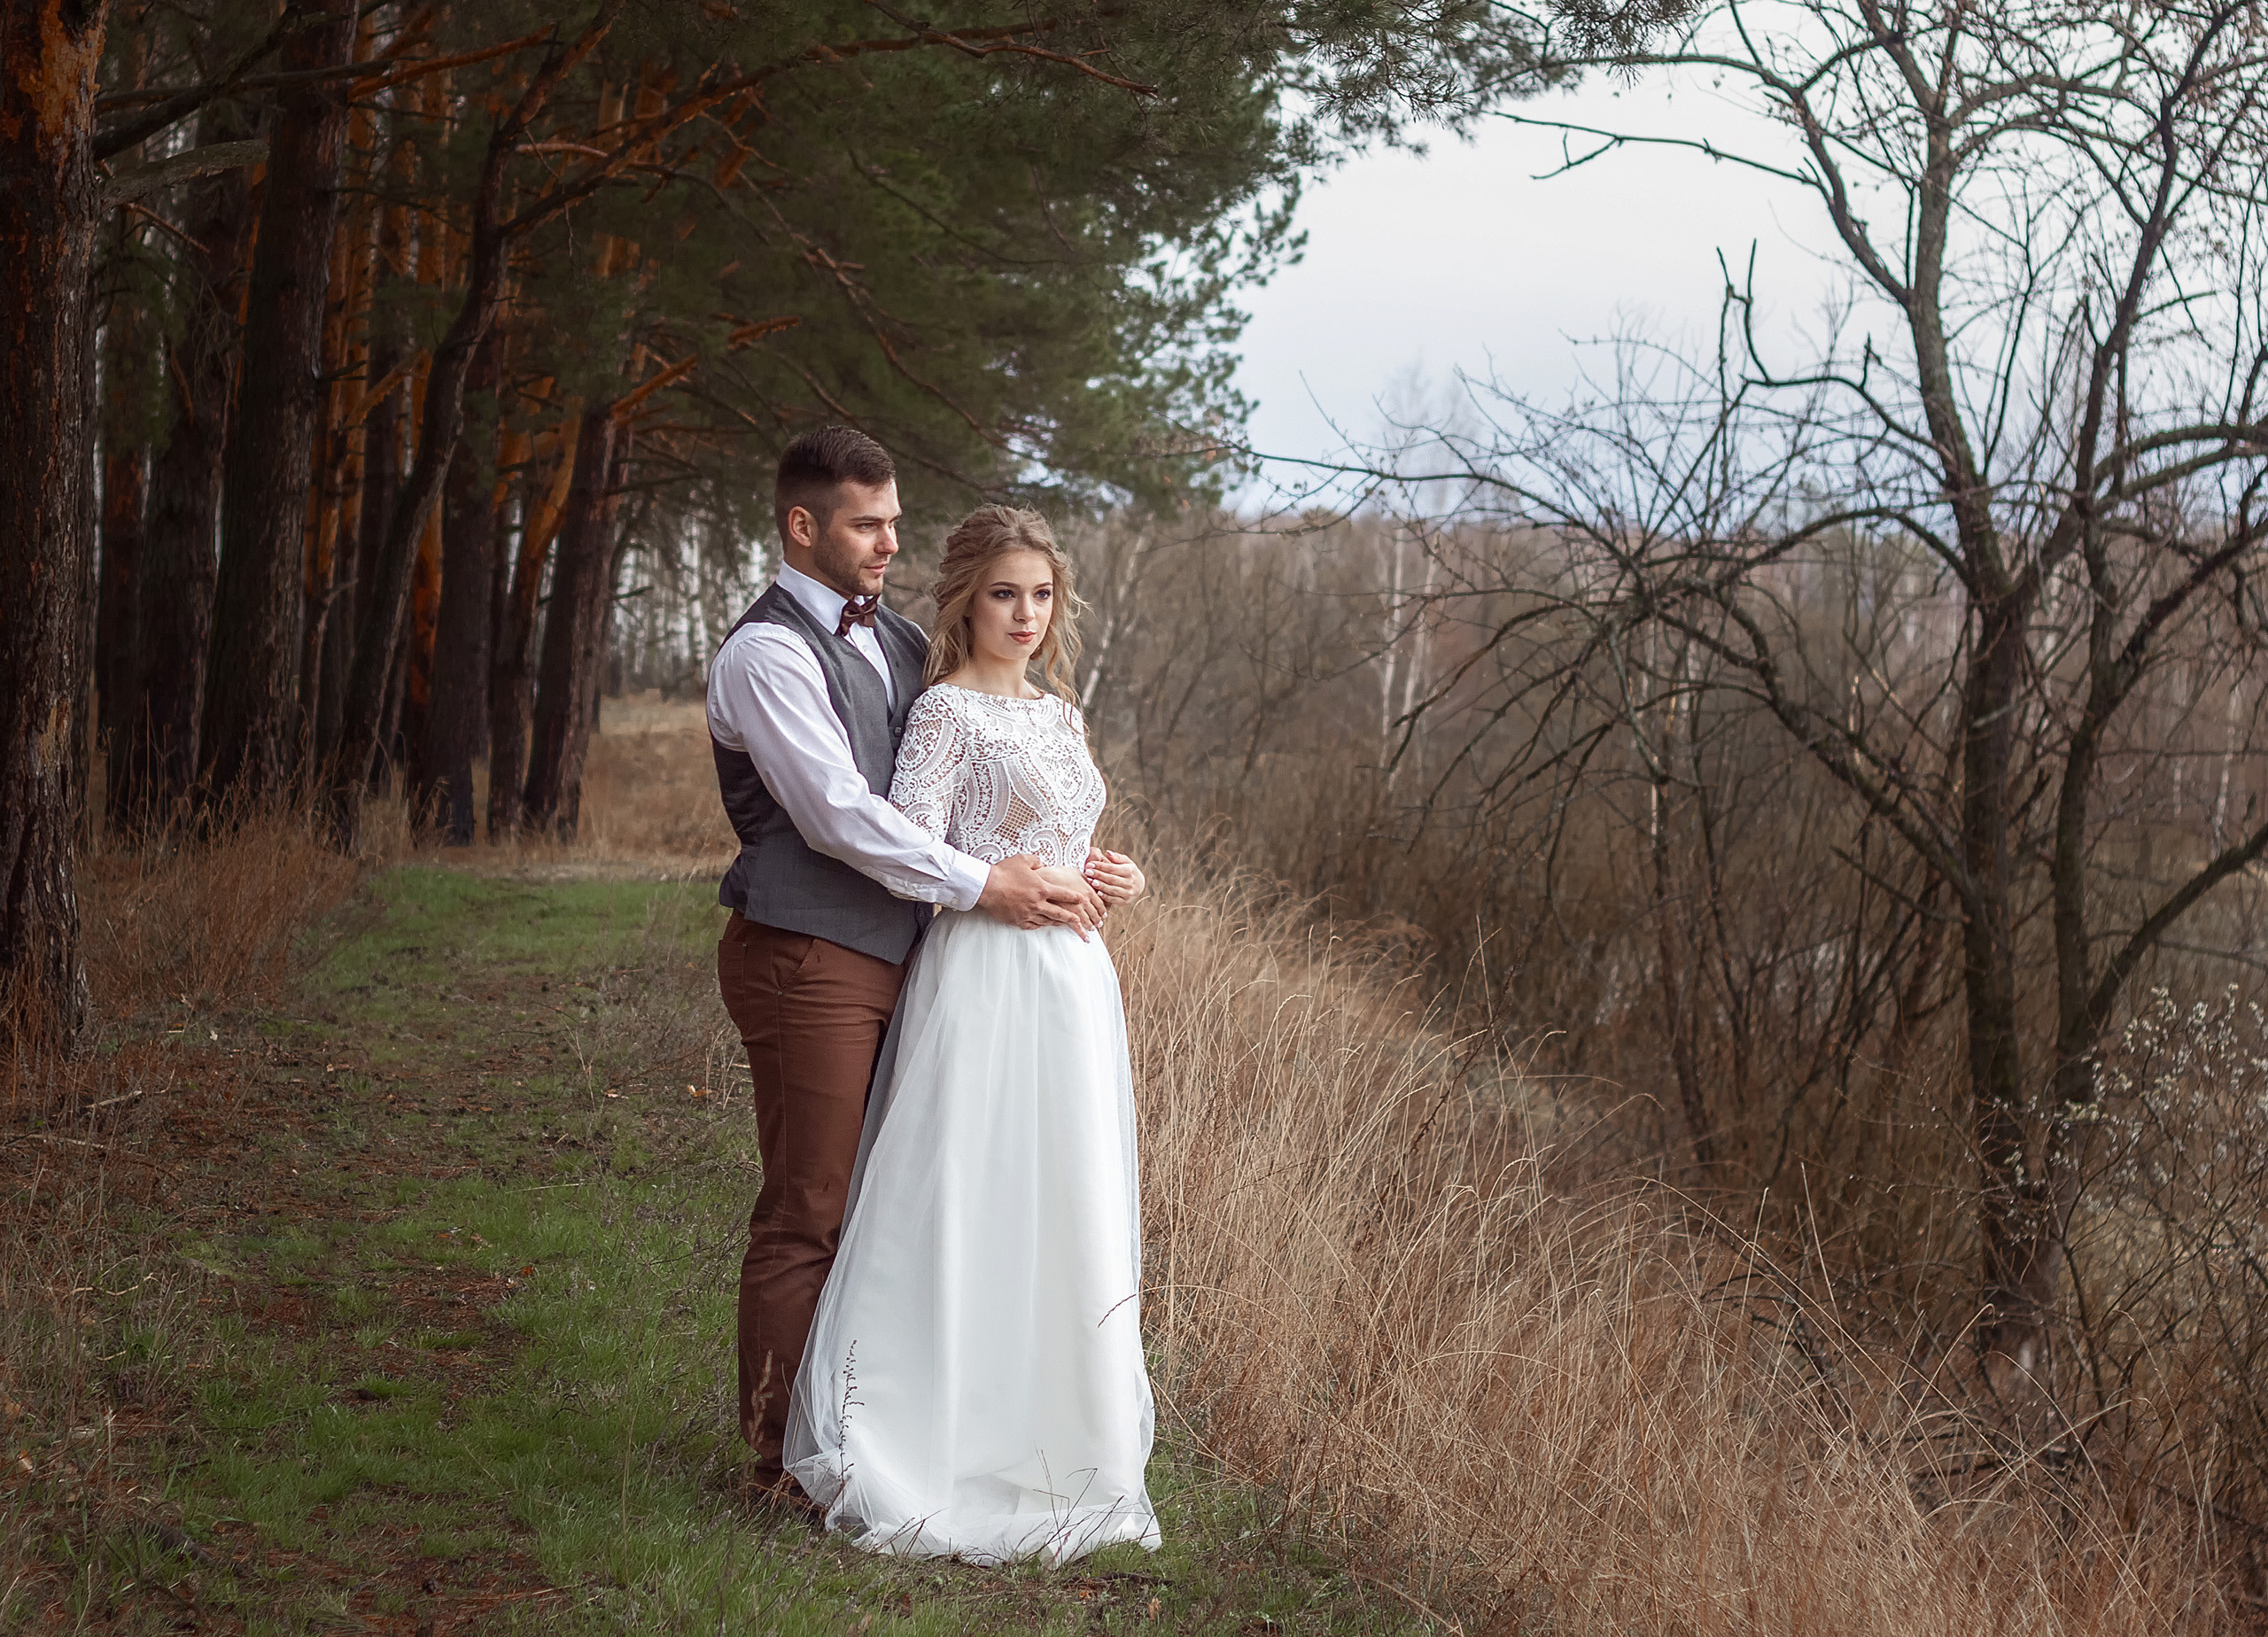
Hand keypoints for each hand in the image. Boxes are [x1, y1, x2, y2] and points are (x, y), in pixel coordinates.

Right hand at [975, 855, 1103, 936]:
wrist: (986, 887)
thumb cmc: (1004, 871)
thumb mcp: (1023, 859)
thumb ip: (1036, 861)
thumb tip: (1042, 864)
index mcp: (1042, 888)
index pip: (1064, 894)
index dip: (1075, 897)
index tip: (1083, 900)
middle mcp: (1038, 903)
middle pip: (1060, 913)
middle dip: (1073, 918)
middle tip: (1082, 923)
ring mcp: (1028, 914)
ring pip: (1048, 921)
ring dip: (1058, 923)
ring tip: (1066, 925)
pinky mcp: (1018, 921)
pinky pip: (1034, 926)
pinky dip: (1041, 925)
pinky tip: (1044, 925)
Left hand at [1083, 848, 1145, 907]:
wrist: (1139, 886)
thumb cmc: (1129, 871)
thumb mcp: (1126, 862)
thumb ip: (1117, 857)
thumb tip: (1107, 853)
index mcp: (1130, 870)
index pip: (1113, 868)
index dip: (1101, 866)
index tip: (1090, 864)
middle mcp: (1130, 882)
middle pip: (1112, 879)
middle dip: (1098, 875)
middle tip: (1087, 872)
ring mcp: (1128, 893)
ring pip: (1112, 889)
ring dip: (1101, 886)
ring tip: (1090, 881)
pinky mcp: (1125, 901)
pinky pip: (1114, 900)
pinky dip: (1105, 897)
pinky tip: (1097, 893)